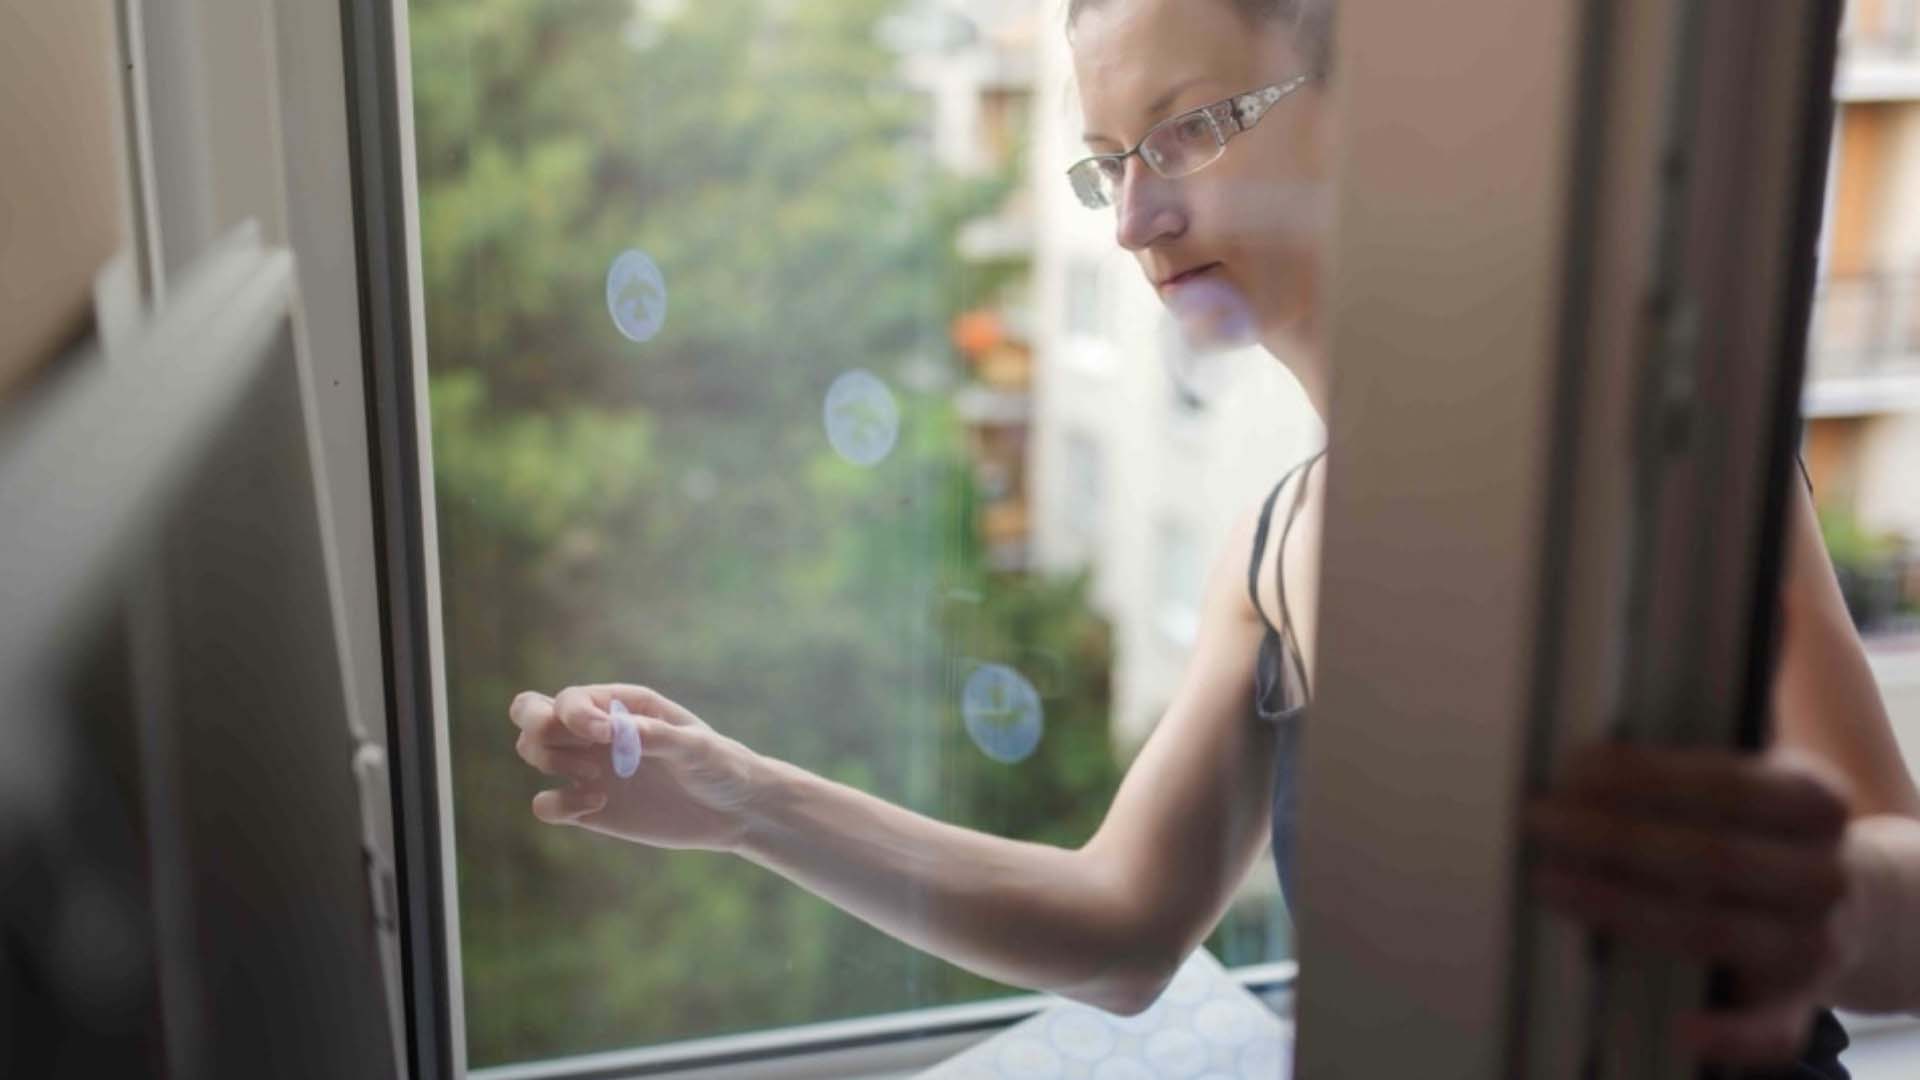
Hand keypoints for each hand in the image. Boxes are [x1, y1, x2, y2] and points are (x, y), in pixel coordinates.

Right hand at [509, 683, 759, 852]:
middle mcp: (597, 732)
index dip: (574, 714)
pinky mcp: (589, 807)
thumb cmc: (721, 766)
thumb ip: (656, 736)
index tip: (604, 737)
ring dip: (550, 762)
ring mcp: (590, 769)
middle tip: (566, 745)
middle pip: (532, 713)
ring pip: (532, 751)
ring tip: (595, 777)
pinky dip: (558, 805)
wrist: (734, 811)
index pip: (570, 698)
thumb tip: (614, 729)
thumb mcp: (696, 748)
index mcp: (622, 705)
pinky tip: (597, 805)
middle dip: (535, 725)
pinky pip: (546, 804)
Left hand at [1524, 742, 1857, 1067]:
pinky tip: (1683, 1027)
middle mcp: (1825, 873)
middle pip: (1708, 856)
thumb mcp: (1753, 779)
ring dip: (1619, 907)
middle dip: (1612, 837)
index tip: (1571, 769)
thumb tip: (1585, 754)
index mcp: (1815, 800)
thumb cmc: (1761, 828)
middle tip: (1538, 821)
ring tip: (1548, 883)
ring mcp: (1817, 944)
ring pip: (1708, 928)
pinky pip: (1769, 1030)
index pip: (1725, 784)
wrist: (1850, 901)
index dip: (1643, 777)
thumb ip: (1686, 763)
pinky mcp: (1801, 1004)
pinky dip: (1729, 1033)